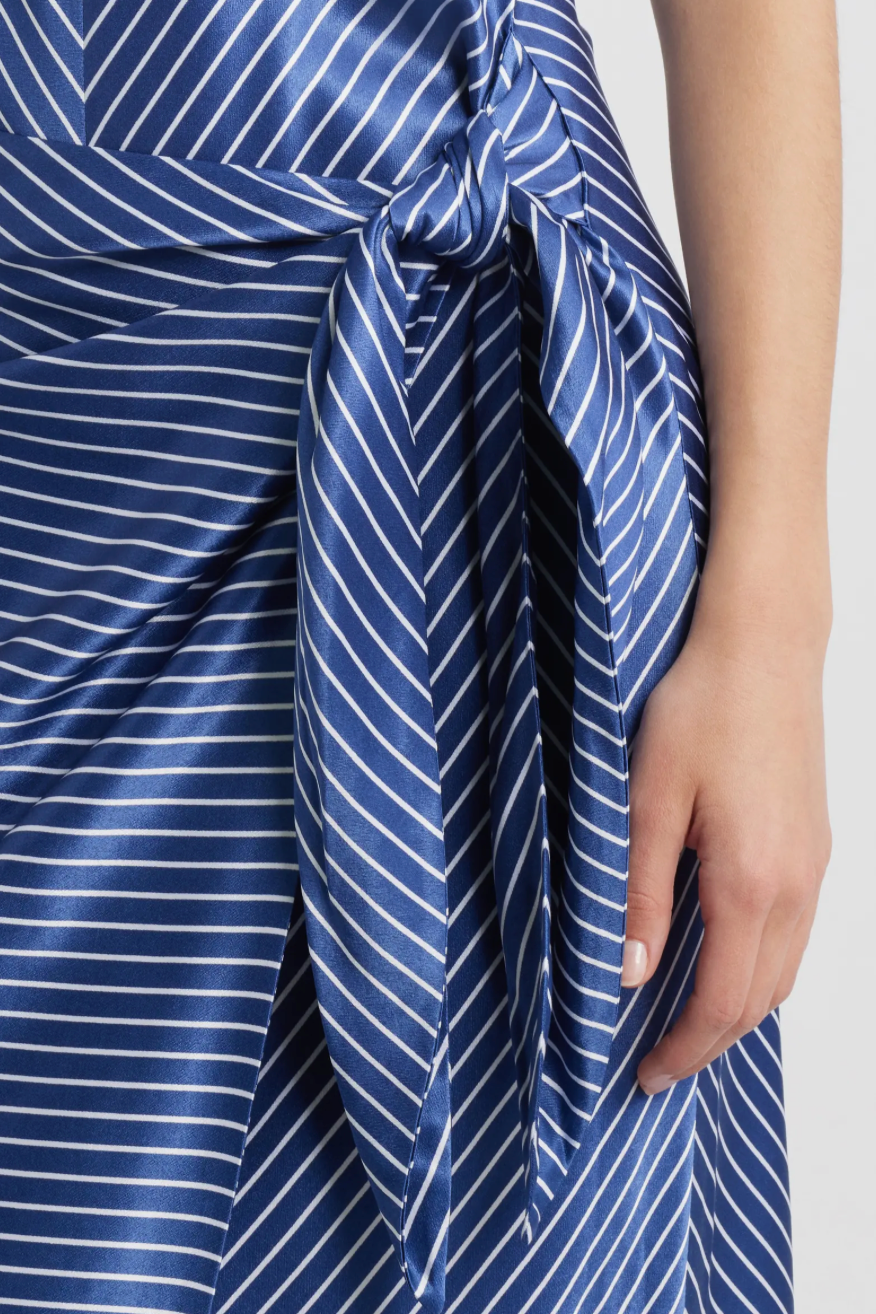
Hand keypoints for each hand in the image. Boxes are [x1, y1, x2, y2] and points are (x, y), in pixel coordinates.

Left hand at [621, 586, 831, 1094]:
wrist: (764, 646)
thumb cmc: (701, 709)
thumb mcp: (647, 800)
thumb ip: (640, 893)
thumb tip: (631, 974)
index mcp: (750, 881)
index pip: (722, 1002)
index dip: (684, 1049)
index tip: (645, 1075)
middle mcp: (797, 884)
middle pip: (761, 1000)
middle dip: (710, 1043)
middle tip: (658, 1062)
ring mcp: (815, 865)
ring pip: (785, 970)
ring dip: (738, 1008)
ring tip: (684, 1021)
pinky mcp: (816, 844)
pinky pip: (796, 933)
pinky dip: (760, 967)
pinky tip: (721, 956)